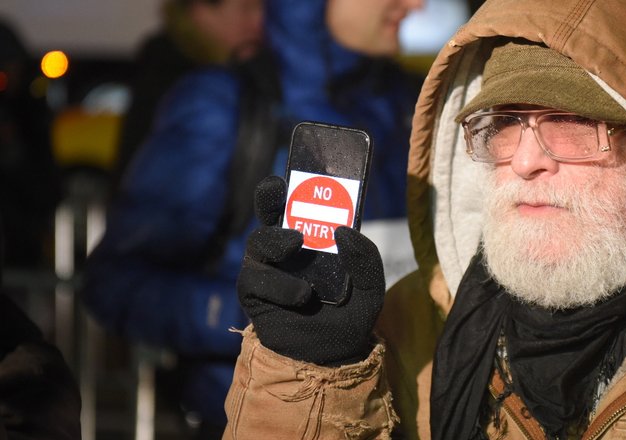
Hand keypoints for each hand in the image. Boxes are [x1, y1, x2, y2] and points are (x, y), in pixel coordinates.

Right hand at [236, 176, 384, 365]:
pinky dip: (279, 284)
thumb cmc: (348, 318)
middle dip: (269, 196)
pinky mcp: (254, 295)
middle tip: (278, 189)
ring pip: (259, 241)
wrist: (331, 359)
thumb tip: (345, 231)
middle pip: (268, 214)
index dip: (296, 186)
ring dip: (277, 239)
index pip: (301, 206)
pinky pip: (255, 279)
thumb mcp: (371, 290)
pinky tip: (301, 294)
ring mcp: (267, 270)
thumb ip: (368, 261)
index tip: (299, 170)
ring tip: (296, 245)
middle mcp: (286, 251)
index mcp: (313, 241)